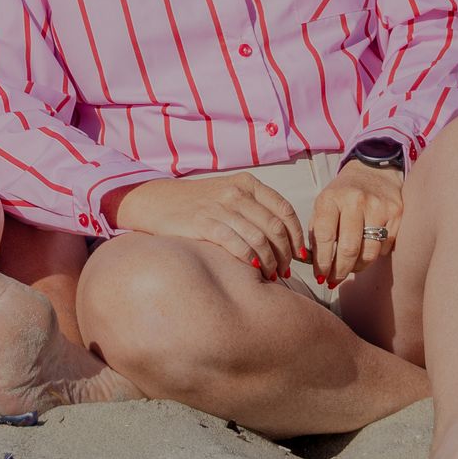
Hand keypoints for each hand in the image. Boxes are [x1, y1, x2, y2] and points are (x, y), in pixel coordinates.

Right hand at [110, 174, 306, 278]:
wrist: (157, 202)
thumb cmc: (198, 203)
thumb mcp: (229, 194)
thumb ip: (255, 209)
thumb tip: (285, 238)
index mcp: (247, 183)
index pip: (284, 210)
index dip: (296, 235)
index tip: (300, 254)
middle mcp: (236, 193)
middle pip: (275, 227)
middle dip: (286, 253)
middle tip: (286, 270)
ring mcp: (220, 208)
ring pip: (260, 239)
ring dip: (271, 262)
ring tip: (273, 275)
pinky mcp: (204, 224)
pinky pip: (238, 245)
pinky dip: (251, 261)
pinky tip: (255, 271)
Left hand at [310, 161, 403, 285]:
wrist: (373, 169)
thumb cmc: (343, 193)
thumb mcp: (323, 204)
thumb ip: (316, 232)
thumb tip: (313, 264)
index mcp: (331, 198)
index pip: (325, 237)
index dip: (322, 262)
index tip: (320, 275)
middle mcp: (355, 201)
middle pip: (349, 249)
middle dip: (340, 271)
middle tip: (334, 280)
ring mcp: (378, 206)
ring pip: (369, 252)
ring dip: (358, 267)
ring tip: (351, 267)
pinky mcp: (396, 212)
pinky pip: (384, 247)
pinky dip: (374, 254)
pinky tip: (367, 249)